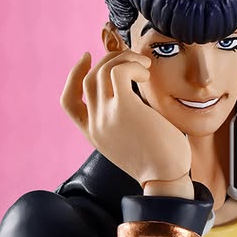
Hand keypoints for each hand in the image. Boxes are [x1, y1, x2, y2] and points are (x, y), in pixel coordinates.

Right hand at [60, 50, 191, 185]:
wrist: (167, 179)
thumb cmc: (160, 161)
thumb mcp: (132, 141)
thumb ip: (124, 122)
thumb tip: (137, 98)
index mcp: (94, 134)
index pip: (69, 101)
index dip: (73, 75)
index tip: (88, 57)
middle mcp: (95, 125)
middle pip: (88, 79)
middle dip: (108, 60)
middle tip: (133, 59)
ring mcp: (106, 116)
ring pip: (101, 71)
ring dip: (124, 59)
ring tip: (145, 66)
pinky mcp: (123, 108)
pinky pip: (118, 72)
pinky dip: (132, 65)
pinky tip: (147, 75)